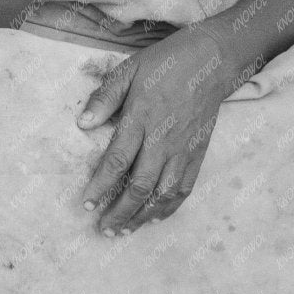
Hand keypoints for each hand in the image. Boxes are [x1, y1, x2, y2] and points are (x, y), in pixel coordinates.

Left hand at [76, 28, 235, 234]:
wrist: (211, 62)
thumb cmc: (166, 64)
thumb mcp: (129, 70)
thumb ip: (105, 97)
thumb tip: (82, 123)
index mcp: (142, 118)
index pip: (118, 160)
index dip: (100, 186)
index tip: (85, 203)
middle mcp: (163, 140)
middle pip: (140, 186)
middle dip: (119, 212)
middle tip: (102, 229)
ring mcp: (183, 150)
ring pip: (162, 194)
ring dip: (142, 217)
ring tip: (123, 231)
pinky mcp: (198, 154)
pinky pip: (184, 189)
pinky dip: (168, 208)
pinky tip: (153, 218)